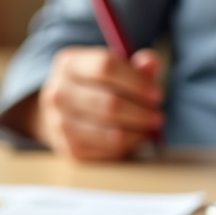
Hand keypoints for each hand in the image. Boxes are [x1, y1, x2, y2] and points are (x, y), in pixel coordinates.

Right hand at [9, 47, 162, 160]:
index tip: (156, 93)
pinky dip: (128, 146)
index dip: (136, 81)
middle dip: (141, 112)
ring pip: (111, 133)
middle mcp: (58, 93)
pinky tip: (134, 138)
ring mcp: (60, 124)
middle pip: (110, 104)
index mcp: (69, 64)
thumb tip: (151, 63)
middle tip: (157, 115)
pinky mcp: (70, 149)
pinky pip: (108, 151)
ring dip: (138, 132)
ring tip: (148, 127)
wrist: (61, 114)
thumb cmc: (95, 88)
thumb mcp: (113, 69)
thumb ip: (135, 66)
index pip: (105, 66)